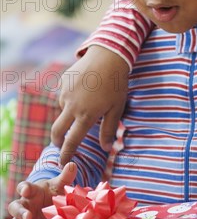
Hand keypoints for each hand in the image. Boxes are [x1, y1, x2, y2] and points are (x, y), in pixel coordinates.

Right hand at [8, 162, 77, 218]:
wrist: (53, 206)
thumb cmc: (54, 193)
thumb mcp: (60, 186)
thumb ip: (66, 177)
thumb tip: (72, 164)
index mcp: (32, 191)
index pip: (24, 187)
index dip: (24, 188)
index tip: (26, 190)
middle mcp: (25, 204)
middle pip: (15, 206)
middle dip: (20, 211)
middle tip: (29, 215)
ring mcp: (23, 218)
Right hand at [51, 45, 128, 164]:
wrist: (108, 56)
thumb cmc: (116, 84)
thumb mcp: (117, 108)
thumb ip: (109, 129)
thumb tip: (107, 148)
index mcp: (86, 116)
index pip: (72, 141)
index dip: (66, 154)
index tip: (63, 162)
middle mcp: (71, 106)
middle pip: (57, 131)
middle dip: (57, 141)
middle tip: (61, 145)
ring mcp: (64, 93)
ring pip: (62, 110)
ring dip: (69, 114)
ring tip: (86, 105)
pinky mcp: (63, 82)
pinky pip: (64, 95)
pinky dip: (71, 98)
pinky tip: (84, 90)